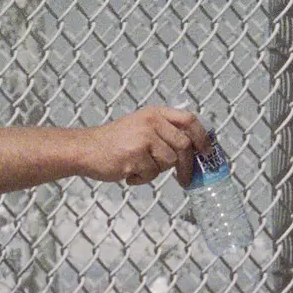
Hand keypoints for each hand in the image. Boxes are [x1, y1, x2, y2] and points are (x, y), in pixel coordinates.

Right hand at [80, 106, 207, 185]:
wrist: (86, 149)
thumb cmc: (115, 142)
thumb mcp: (141, 126)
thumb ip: (165, 132)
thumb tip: (194, 150)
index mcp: (155, 113)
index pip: (189, 119)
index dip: (202, 137)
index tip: (207, 152)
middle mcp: (151, 122)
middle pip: (184, 145)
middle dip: (187, 165)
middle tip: (184, 179)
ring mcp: (143, 138)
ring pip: (169, 161)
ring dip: (157, 170)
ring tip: (139, 166)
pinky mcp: (135, 155)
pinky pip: (152, 173)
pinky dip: (142, 178)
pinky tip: (129, 172)